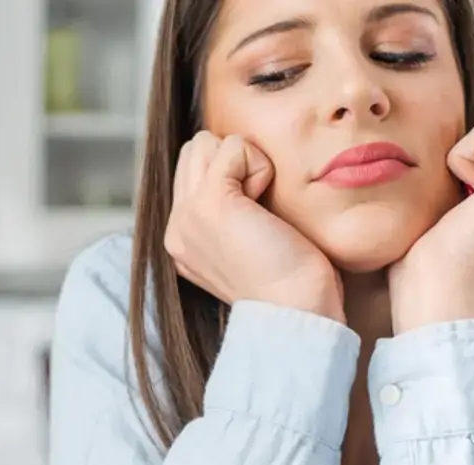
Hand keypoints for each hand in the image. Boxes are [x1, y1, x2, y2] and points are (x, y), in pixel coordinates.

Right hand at [165, 132, 343, 321]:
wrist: (297, 313)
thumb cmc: (292, 284)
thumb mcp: (249, 245)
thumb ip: (234, 215)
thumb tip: (244, 179)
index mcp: (182, 239)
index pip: (191, 171)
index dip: (231, 177)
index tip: (256, 220)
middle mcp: (176, 227)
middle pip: (194, 151)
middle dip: (231, 163)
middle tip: (259, 206)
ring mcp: (187, 214)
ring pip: (205, 143)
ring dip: (243, 162)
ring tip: (261, 205)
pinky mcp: (210, 202)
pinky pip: (233, 147)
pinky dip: (260, 165)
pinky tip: (267, 204)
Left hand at [389, 118, 473, 332]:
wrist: (437, 297)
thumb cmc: (428, 271)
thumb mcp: (453, 220)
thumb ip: (466, 191)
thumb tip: (453, 162)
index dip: (470, 165)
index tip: (457, 212)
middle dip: (472, 153)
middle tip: (458, 202)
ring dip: (467, 155)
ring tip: (461, 201)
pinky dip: (462, 157)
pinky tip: (462, 197)